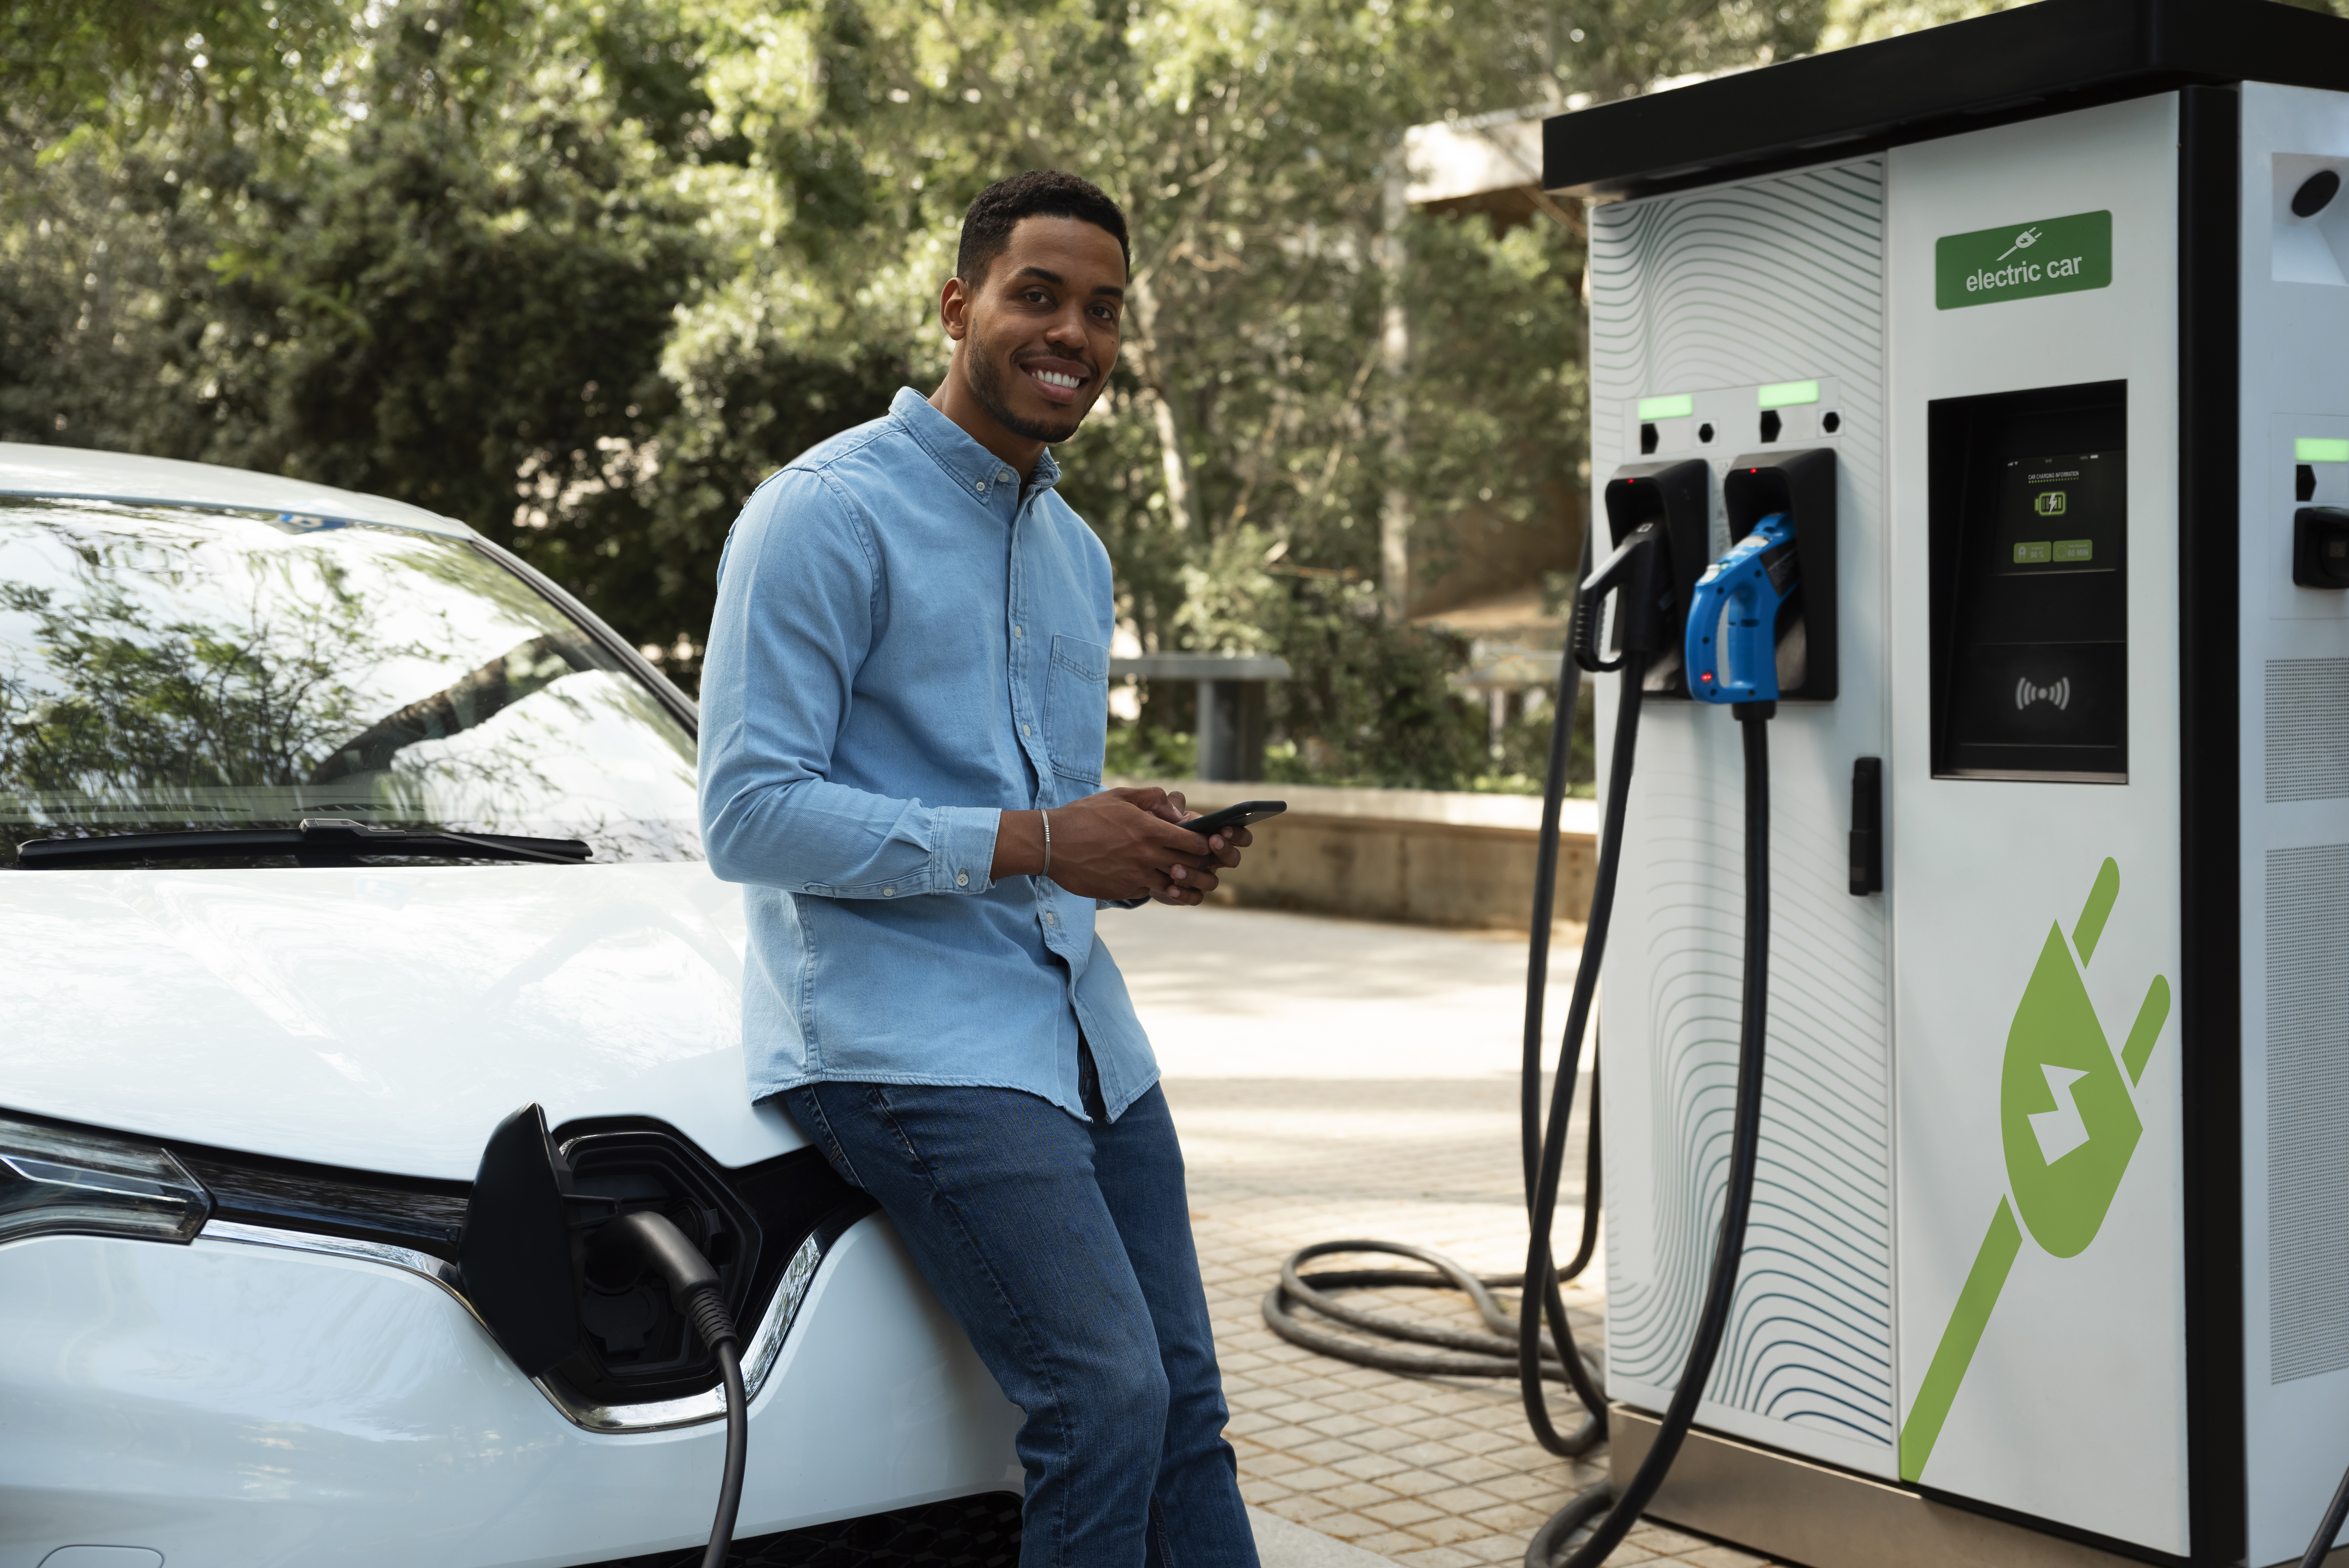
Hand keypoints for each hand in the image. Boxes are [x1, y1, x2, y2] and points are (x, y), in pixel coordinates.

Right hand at [991, 788, 1228, 901]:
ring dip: (1184, 881)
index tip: (1207, 843)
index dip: (1206, 844)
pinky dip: (1159, 888)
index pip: (1194, 842)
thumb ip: (1152, 798)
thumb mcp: (1119, 796)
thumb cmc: (1084, 816)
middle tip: (1207, 863)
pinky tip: (1159, 882)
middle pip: (1191, 866)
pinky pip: (1151, 892)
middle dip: (1203, 866)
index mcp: (1149, 830)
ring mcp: (1136, 877)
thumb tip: (1176, 808)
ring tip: (1187, 876)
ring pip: (1174, 885)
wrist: (1051, 844)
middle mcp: (1147, 856)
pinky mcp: (1124, 891)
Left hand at [1141, 790, 1251, 906]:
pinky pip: (1195, 898)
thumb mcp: (1166, 817)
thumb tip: (1177, 799)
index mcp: (1215, 838)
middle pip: (1233, 859)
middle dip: (1225, 850)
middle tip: (1211, 841)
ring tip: (1175, 868)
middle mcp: (1215, 860)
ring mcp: (1204, 878)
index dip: (1237, 834)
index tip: (1223, 828)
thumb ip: (1172, 806)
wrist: (1145, 857)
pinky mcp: (1191, 894)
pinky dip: (1184, 894)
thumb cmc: (1162, 834)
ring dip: (1195, 875)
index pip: (1240, 837)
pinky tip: (1170, 888)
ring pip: (1212, 882)